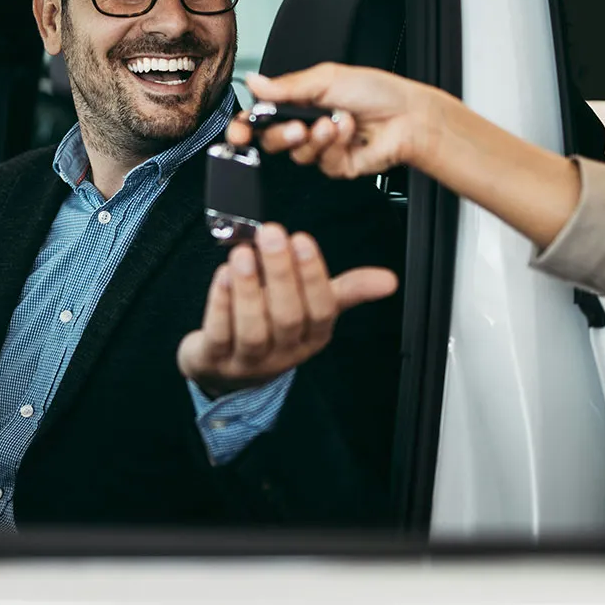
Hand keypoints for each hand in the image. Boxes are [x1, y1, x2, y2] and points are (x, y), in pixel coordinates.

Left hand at [176, 222, 398, 395]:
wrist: (227, 370)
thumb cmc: (274, 328)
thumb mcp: (312, 310)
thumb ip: (347, 290)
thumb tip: (389, 280)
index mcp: (313, 335)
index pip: (321, 309)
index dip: (313, 276)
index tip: (302, 239)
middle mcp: (284, 351)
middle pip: (287, 316)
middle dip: (281, 273)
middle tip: (272, 233)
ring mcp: (249, 360)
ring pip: (253, 329)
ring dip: (248, 289)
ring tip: (243, 254)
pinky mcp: (215, 360)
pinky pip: (219, 334)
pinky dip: (220, 304)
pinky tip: (222, 276)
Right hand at [224, 64, 444, 179]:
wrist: (407, 115)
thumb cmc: (375, 91)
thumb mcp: (326, 78)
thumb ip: (286, 86)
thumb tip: (254, 82)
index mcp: (298, 102)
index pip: (261, 118)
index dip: (245, 128)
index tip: (240, 133)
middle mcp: (306, 126)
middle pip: (272, 142)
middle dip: (281, 135)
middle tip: (296, 127)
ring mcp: (321, 148)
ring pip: (297, 155)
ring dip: (315, 138)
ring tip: (333, 123)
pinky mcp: (337, 166)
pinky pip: (323, 164)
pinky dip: (335, 145)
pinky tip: (348, 131)